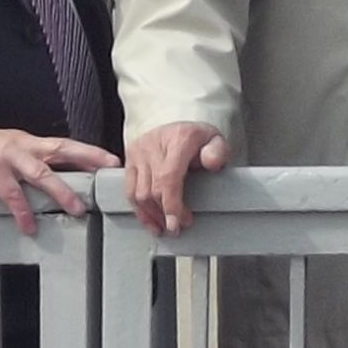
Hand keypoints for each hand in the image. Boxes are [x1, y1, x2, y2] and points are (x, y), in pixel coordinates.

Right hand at [0, 124, 118, 236]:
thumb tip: (52, 177)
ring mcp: (9, 159)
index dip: (89, 151)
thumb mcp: (9, 150)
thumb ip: (30, 161)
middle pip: (62, 149)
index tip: (112, 160)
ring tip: (78, 209)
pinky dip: (22, 212)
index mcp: (30, 142)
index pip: (65, 144)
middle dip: (87, 158)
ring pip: (41, 174)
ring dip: (61, 191)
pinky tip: (29, 226)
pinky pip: (12, 195)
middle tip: (109, 171)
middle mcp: (23, 147)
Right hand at [125, 120, 229, 235]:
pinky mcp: (129, 160)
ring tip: (164, 225)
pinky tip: (150, 219)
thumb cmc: (195, 137)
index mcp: (177, 139)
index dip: (171, 204)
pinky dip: (139, 210)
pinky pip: (129, 191)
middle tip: (178, 226)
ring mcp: (138, 152)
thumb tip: (212, 162)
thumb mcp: (215, 140)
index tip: (176, 223)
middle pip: (151, 190)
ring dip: (151, 215)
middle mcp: (153, 144)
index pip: (168, 177)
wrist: (174, 122)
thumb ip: (218, 152)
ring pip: (137, 194)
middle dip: (164, 214)